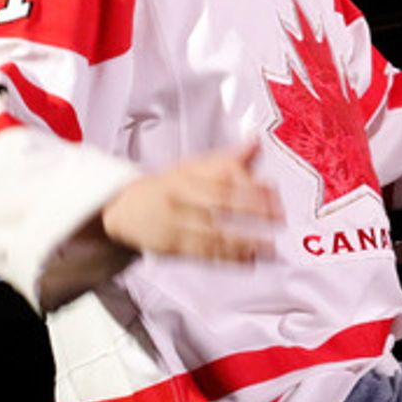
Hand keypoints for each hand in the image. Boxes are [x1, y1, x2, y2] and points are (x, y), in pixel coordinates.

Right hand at [100, 140, 282, 262]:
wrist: (122, 209)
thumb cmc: (165, 187)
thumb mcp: (193, 166)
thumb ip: (227, 159)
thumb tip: (256, 141)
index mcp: (188, 172)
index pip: (223, 174)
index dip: (251, 183)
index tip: (274, 191)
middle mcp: (181, 195)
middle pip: (220, 201)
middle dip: (253, 210)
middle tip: (279, 217)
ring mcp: (175, 222)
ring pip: (213, 231)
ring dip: (245, 239)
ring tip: (270, 246)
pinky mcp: (172, 246)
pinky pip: (203, 253)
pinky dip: (228, 257)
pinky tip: (249, 259)